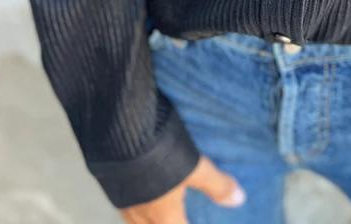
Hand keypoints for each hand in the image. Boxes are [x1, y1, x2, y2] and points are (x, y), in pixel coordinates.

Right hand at [119, 155, 245, 221]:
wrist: (121, 135)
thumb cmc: (162, 155)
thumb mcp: (195, 168)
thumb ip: (217, 185)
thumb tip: (240, 200)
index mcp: (164, 215)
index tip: (191, 219)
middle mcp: (141, 214)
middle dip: (168, 222)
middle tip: (177, 214)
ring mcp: (123, 200)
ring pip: (136, 220)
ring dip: (148, 218)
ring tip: (157, 210)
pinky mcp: (111, 183)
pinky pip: (125, 204)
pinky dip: (135, 203)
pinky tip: (138, 189)